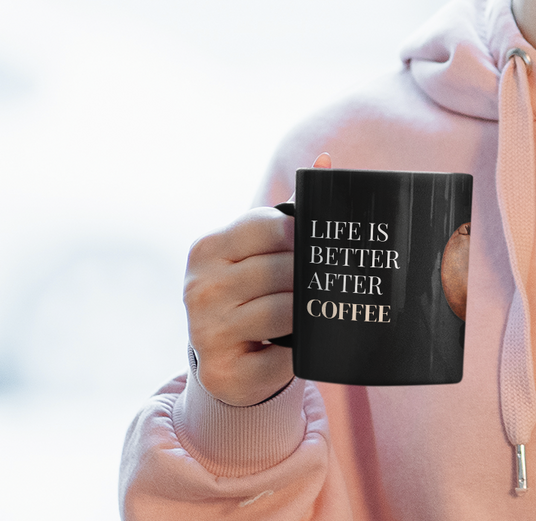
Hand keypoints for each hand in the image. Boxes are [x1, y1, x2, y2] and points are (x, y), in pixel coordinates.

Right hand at [183, 153, 329, 405]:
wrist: (224, 359)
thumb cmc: (251, 292)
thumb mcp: (260, 249)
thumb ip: (291, 210)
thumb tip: (327, 161)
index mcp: (207, 249)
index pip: (266, 226)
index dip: (301, 233)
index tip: (320, 242)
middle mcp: (199, 289)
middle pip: (279, 270)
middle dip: (310, 276)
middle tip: (336, 278)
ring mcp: (206, 333)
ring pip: (283, 312)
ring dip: (308, 312)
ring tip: (322, 308)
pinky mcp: (224, 373)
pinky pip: (281, 358)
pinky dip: (298, 352)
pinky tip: (301, 346)